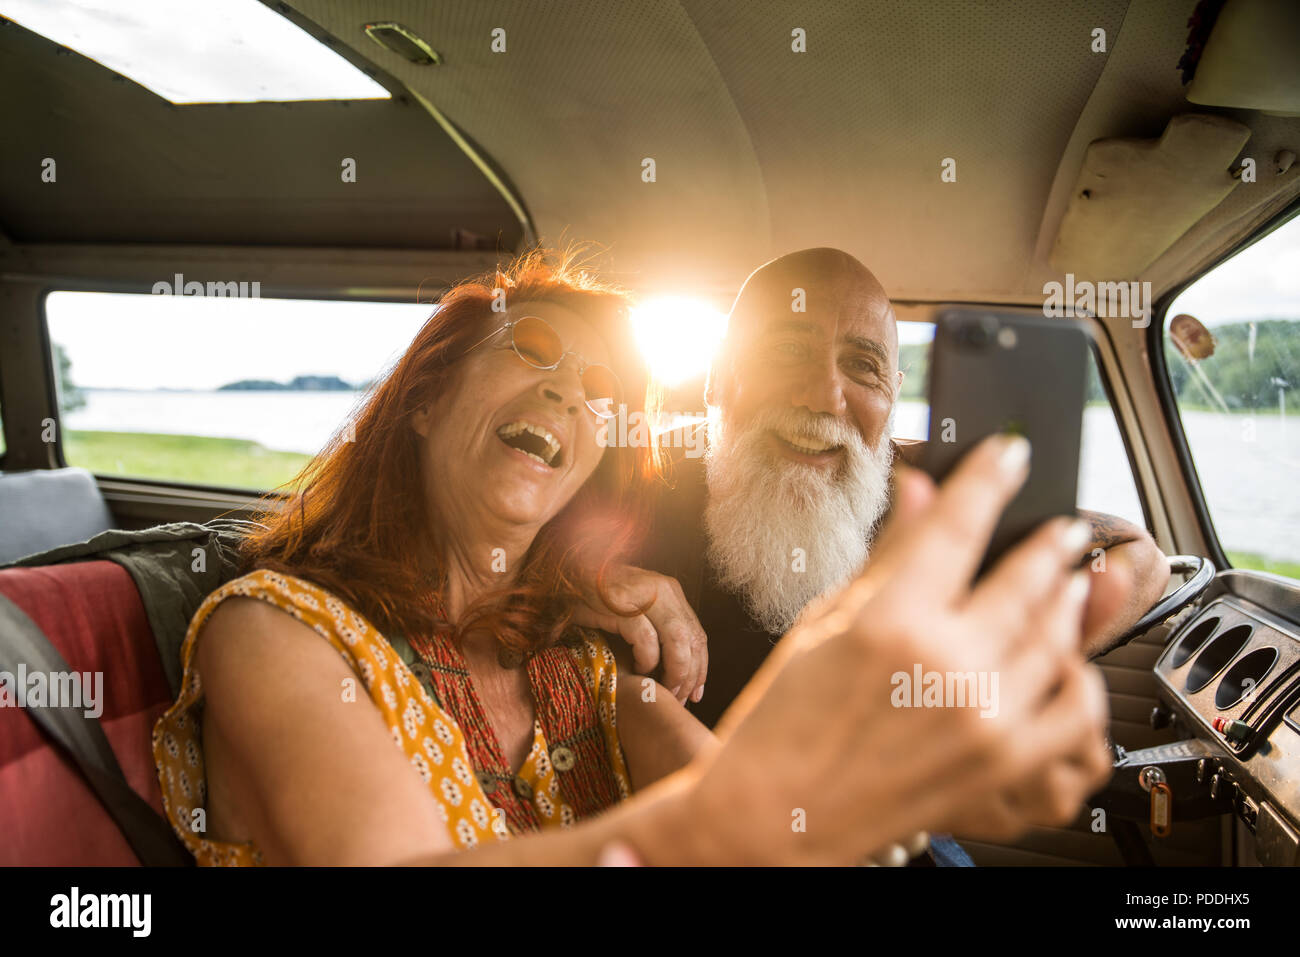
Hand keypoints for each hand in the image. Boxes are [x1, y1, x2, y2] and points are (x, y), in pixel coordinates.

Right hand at [572, 565, 707, 703]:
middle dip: (690, 674)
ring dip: (674, 671)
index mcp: (669, 591)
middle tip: (681, 698)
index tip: (696, 693)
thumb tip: (679, 665)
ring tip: (664, 688)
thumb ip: (658, 626)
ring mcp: (644, 595)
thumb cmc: (599, 596)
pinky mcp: (622, 603)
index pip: (697, 633)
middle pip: (692, 639)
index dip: (700, 667)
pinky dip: (646, 659)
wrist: (567, 571)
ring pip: (677, 640)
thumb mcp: (635, 607)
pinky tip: (639, 669)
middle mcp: (663, 590)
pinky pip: (646, 639)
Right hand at [683, 433, 1118, 864]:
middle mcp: (946, 665)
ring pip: (1056, 637)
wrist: (782, 815)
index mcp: (890, 621)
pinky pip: (1073, 707)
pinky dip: (1080, 676)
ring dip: (1069, 598)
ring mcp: (984, 717)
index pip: (958, 525)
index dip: (989, 479)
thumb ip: (888, 554)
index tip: (1008, 454)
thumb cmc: (786, 722)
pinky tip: (1071, 657)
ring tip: (1070, 579)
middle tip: (1062, 526)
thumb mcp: (826, 621)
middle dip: (1049, 541)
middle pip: (1025, 578)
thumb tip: (919, 489)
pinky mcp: (1005, 763)